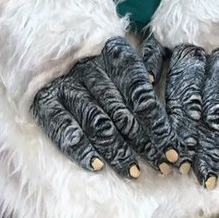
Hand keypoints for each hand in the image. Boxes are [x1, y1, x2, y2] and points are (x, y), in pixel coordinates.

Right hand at [31, 36, 179, 179]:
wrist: (44, 46)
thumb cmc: (96, 57)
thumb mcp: (121, 52)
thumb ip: (145, 64)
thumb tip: (158, 83)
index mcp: (113, 53)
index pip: (140, 92)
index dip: (158, 123)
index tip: (174, 150)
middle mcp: (89, 67)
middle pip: (122, 111)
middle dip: (145, 142)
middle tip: (162, 166)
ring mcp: (65, 84)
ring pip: (96, 121)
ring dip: (116, 150)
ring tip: (133, 172)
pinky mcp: (44, 100)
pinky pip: (63, 126)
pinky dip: (80, 147)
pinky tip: (97, 165)